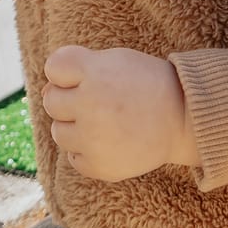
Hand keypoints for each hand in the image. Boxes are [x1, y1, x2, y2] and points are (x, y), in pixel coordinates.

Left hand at [41, 45, 197, 181]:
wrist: (184, 119)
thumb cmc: (145, 84)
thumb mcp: (114, 61)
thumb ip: (77, 69)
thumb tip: (44, 91)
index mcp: (93, 72)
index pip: (53, 68)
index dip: (66, 72)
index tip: (86, 77)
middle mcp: (89, 104)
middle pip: (51, 101)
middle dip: (69, 100)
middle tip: (97, 101)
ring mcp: (93, 138)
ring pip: (59, 132)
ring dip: (75, 127)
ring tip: (103, 123)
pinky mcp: (100, 166)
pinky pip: (74, 158)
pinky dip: (86, 151)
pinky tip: (108, 142)